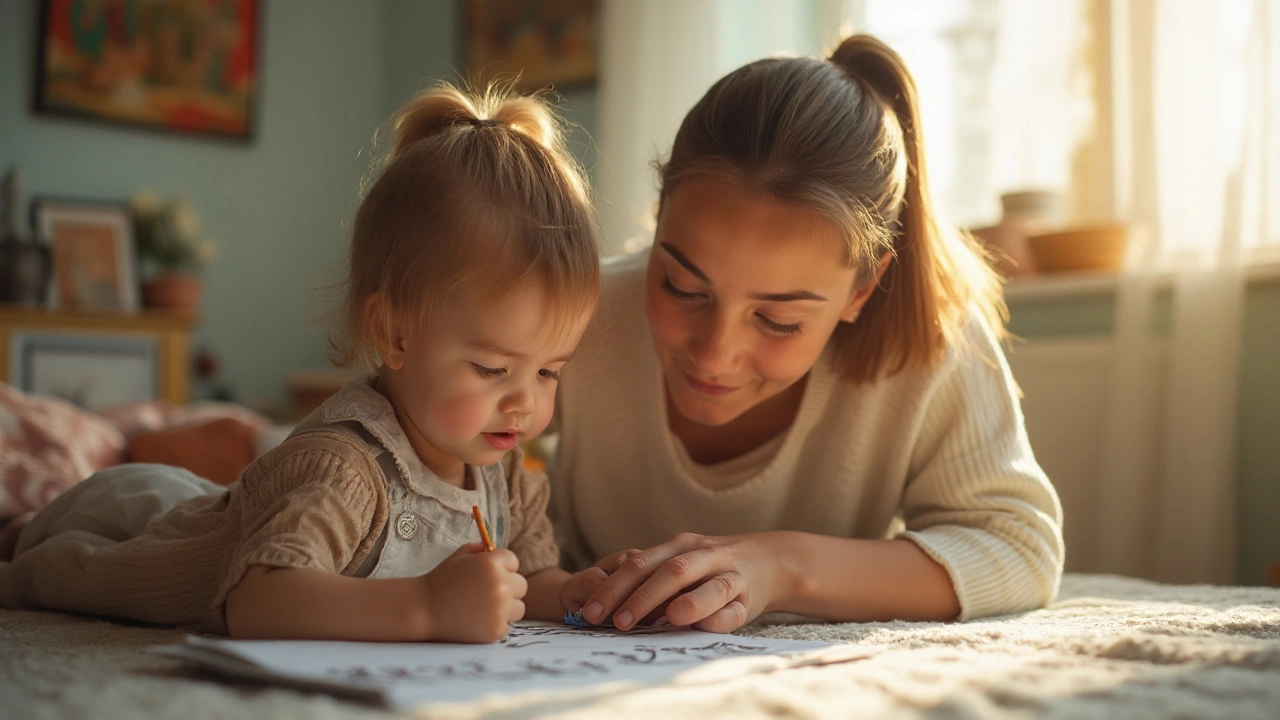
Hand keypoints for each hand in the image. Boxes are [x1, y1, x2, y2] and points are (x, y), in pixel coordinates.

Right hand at [420, 543, 526, 642]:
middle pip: (521, 585)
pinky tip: (477, 621)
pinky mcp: (496, 630)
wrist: (422, 610)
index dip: (502, 567)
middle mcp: (500, 586)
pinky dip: (495, 624)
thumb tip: (494, 549)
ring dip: (506, 608)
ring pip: (518, 607)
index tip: (488, 574)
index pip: (513, 561)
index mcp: (492, 563)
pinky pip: (507, 625)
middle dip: (508, 587)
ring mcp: (500, 610)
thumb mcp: (458, 556)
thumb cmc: (440, 581)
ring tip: (484, 608)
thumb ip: (480, 549)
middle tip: (486, 593)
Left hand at [576, 533, 784, 632]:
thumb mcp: (680, 562)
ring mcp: (729, 574)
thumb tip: (606, 608)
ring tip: (668, 618)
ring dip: (689, 602)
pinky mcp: (749, 597)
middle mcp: (703, 554)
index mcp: (678, 546)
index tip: (589, 611)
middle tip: (617, 621)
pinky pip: (734, 609)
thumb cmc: (709, 568)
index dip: (612, 587)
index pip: (638, 564)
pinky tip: (705, 626)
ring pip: (709, 585)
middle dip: (641, 596)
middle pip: (670, 571)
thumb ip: (650, 580)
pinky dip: (719, 617)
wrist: (767, 561)